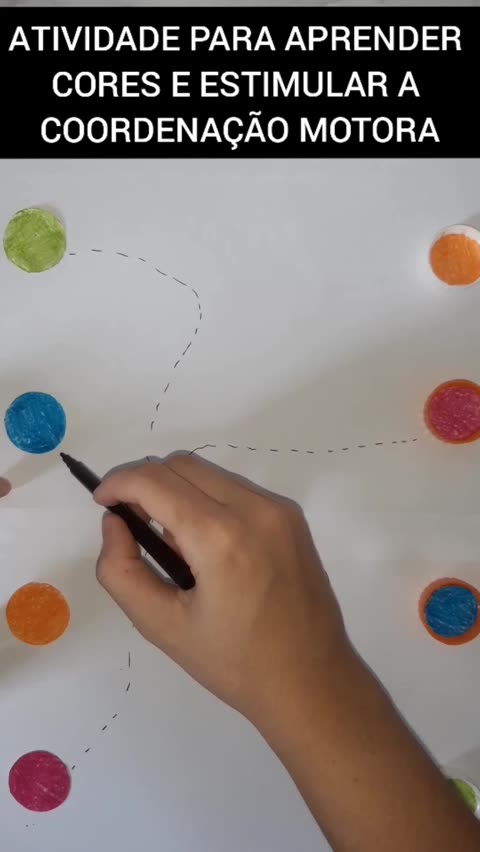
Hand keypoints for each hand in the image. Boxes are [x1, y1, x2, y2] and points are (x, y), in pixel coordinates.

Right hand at [94, 453, 349, 725]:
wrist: (311, 681)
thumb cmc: (234, 663)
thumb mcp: (161, 625)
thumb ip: (121, 570)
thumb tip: (114, 522)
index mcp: (221, 538)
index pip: (155, 481)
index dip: (118, 483)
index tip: (102, 502)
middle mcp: (254, 510)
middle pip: (182, 465)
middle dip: (145, 482)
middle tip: (130, 522)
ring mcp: (279, 509)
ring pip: (209, 473)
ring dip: (177, 490)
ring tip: (171, 543)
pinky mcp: (292, 517)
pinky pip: (236, 489)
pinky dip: (207, 500)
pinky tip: (205, 546)